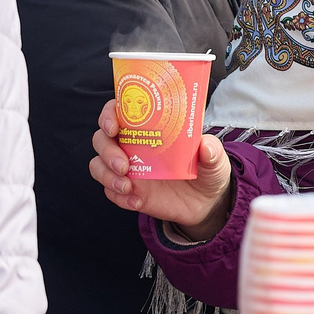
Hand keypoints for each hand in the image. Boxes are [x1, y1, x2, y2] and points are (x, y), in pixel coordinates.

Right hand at [90, 100, 234, 241]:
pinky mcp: (128, 191)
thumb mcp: (215, 159)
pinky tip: (136, 202)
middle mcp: (133, 145)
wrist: (206, 202)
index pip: (119, 111)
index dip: (109, 114)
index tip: (113, 126)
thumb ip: (212, 151)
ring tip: (128, 187)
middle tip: (123, 166)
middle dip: (106, 151)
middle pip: (101, 139)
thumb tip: (205, 146)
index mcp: (149, 126)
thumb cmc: (207, 169)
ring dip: (106, 176)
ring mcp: (128, 168)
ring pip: (98, 165)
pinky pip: (110, 192)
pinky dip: (118, 197)